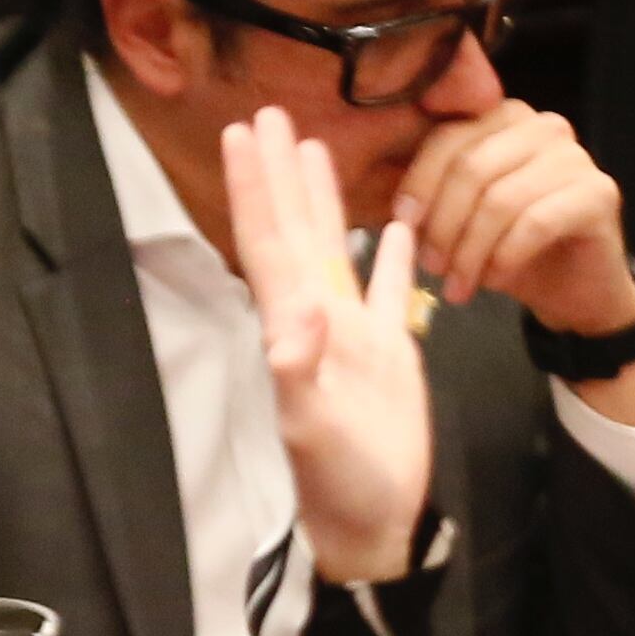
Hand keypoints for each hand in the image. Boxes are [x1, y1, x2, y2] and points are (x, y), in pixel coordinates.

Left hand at [226, 106, 431, 584]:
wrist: (375, 521)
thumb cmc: (339, 481)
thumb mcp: (313, 427)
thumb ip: (301, 368)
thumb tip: (299, 310)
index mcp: (294, 326)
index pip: (267, 243)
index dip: (253, 189)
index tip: (240, 135)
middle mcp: (314, 318)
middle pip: (291, 230)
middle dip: (277, 174)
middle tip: (266, 114)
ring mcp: (351, 332)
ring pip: (332, 247)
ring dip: (320, 199)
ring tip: (312, 146)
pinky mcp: (388, 349)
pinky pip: (386, 287)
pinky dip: (388, 252)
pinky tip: (394, 219)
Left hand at [396, 99, 634, 325]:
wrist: (571, 288)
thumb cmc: (508, 250)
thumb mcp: (458, 219)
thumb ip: (429, 197)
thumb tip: (389, 206)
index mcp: (501, 119)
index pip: (446, 140)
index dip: (418, 187)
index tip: (402, 230)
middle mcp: (541, 126)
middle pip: (471, 168)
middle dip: (443, 225)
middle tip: (431, 267)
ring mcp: (575, 155)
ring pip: (500, 199)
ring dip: (471, 251)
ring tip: (457, 285)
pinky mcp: (599, 192)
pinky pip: (536, 222)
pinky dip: (506, 257)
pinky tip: (495, 280)